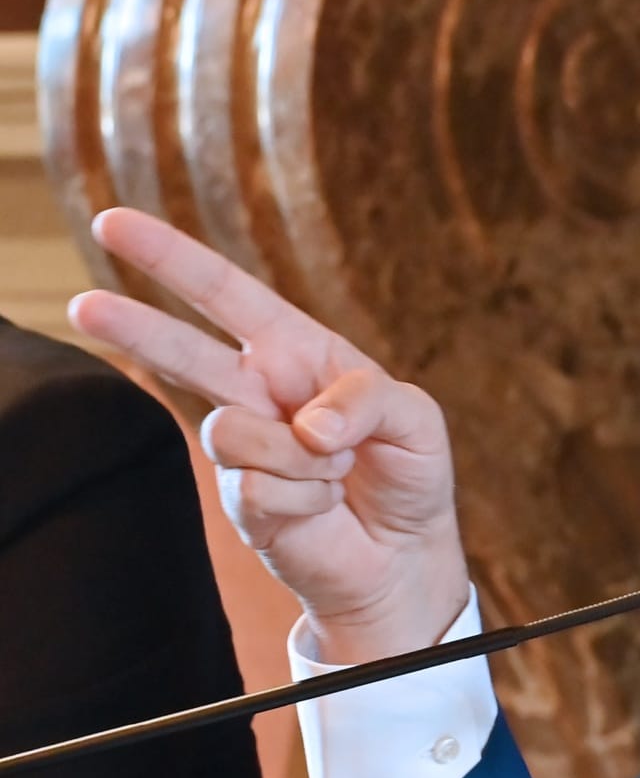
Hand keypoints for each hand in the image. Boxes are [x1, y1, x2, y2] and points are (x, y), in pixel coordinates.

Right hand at [69, 208, 470, 663]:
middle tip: (85, 306)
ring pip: (230, 432)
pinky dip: (306, 498)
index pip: (229, 295)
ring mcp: (247, 448)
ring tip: (336, 472)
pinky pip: (259, 489)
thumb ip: (371, 400)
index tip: (114, 222)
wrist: (405, 554)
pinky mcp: (242, 502)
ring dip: (299, 457)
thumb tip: (308, 426)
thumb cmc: (409, 472)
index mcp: (301, 351)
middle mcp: (262, 392)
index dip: (173, 258)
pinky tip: (323, 506)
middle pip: (184, 352)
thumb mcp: (416, 418)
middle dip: (136, 327)